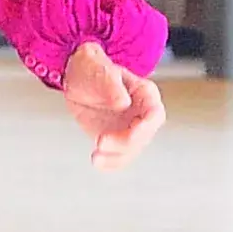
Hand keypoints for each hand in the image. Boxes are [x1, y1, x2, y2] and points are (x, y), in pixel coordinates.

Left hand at [62, 41, 164, 169]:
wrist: (78, 78)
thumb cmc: (93, 68)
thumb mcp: (100, 72)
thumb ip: (112, 86)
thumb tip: (123, 103)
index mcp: (145, 94)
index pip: (154, 115)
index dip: (144, 128)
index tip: (129, 135)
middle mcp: (142, 114)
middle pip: (143, 137)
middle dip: (124, 144)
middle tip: (101, 142)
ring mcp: (129, 128)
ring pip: (131, 150)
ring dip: (115, 157)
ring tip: (96, 157)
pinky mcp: (116, 138)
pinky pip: (118, 156)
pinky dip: (109, 163)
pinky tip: (97, 161)